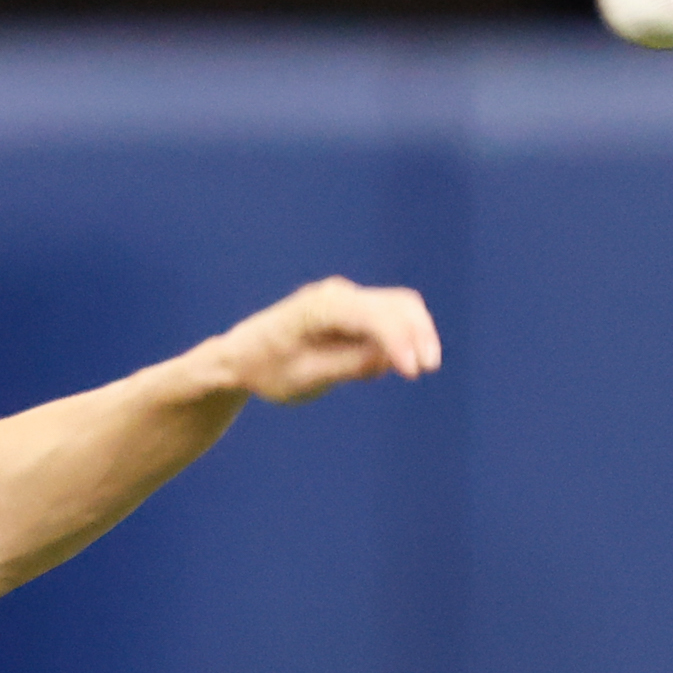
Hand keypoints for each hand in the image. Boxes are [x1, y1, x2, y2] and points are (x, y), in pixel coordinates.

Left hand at [209, 276, 440, 403]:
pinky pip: (388, 318)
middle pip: (396, 304)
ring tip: (411, 370)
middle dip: (418, 333)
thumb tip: (389, 357)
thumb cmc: (267, 369)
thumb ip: (347, 365)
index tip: (412, 372)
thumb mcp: (305, 377)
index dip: (398, 341)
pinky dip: (399, 339)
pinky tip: (385, 366)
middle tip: (429, 369)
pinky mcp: (353, 309)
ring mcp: (346, 298)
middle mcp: (336, 294)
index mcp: (318, 308)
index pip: (371, 316)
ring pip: (399, 306)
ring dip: (414, 334)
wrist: (242, 356)